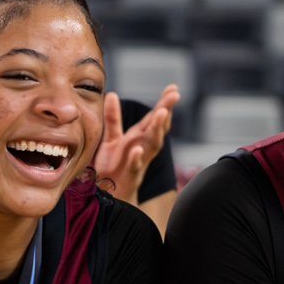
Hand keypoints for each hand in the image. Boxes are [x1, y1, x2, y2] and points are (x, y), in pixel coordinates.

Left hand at [93, 86, 177, 204]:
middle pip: (158, 128)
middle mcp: (143, 147)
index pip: (154, 117)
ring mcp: (139, 161)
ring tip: (162, 113)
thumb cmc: (113, 166)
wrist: (109, 195)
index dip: (164, 103)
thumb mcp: (111, 139)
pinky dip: (137, 158)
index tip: (173, 88)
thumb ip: (113, 118)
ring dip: (158, 129)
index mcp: (140, 137)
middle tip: (174, 96)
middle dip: (166, 111)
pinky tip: (137, 150)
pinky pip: (135, 166)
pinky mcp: (129, 175)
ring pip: (152, 144)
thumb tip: (112, 94)